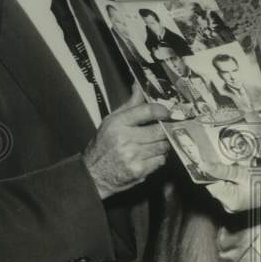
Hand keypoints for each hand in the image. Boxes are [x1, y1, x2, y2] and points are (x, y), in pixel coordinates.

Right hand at [83, 84, 169, 198]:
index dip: (161, 110)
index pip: (147, 111)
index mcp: (118, 123)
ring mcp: (133, 155)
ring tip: (153, 143)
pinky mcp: (139, 170)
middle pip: (159, 131)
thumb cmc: (103, 146)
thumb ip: (129, 105)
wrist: (94, 174)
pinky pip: (160, 160)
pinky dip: (159, 158)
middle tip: (163, 129)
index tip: (166, 112)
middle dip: (164, 130)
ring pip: (162, 146)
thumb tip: (139, 87)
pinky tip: (149, 156)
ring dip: (162, 144)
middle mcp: (125, 139)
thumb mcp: (111, 121)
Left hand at [205, 163, 260, 213]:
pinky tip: (243, 175)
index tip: (214, 160)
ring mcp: (233, 205)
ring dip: (228, 175)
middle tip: (235, 164)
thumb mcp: (244, 173)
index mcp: (230, 201)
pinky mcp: (237, 202)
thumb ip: (223, 171)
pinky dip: (233, 180)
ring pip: (223, 186)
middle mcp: (229, 206)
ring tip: (242, 169)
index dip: (211, 171)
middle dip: (222, 173)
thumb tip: (203, 166)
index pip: (211, 184)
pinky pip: (229, 188)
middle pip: (216, 185)